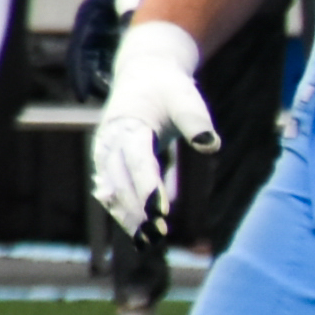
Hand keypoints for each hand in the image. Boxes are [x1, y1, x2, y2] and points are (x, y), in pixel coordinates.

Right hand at [90, 16, 213, 237]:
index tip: (160, 212)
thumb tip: (209, 144)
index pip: (138, 161)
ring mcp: (105, 151)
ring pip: (111, 189)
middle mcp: (111, 140)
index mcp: (129, 124)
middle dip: (137, 209)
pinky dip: (122, 210)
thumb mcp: (185, 97)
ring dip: (126, 215)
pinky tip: (137, 232)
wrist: (142, 73)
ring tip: (147, 241)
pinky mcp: (107, 161)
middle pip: (120, 181)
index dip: (148, 187)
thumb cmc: (168, 88)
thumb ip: (196, 122)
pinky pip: (111, 189)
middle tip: (156, 236)